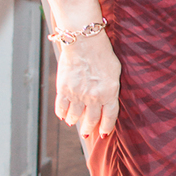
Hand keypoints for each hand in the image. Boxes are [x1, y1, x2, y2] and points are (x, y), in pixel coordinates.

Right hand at [55, 34, 120, 150]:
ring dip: (74, 121)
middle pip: (91, 120)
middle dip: (89, 129)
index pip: (109, 117)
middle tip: (87, 134)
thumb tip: (108, 100)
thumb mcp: (115, 72)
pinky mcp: (64, 90)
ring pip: (74, 117)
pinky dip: (61, 114)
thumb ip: (111, 88)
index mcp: (110, 93)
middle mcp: (94, 97)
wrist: (84, 42)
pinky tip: (63, 115)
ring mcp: (78, 94)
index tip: (103, 133)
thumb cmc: (102, 54)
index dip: (106, 127)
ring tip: (73, 122)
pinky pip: (61, 108)